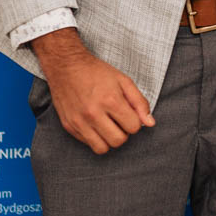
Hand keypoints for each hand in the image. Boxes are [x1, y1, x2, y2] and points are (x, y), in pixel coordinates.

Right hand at [30, 28, 154, 154]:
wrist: (66, 66)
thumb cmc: (97, 72)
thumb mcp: (123, 81)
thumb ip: (139, 103)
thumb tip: (150, 123)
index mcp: (110, 100)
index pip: (133, 127)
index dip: (134, 121)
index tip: (128, 114)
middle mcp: (93, 114)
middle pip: (118, 141)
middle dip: (123, 132)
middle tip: (118, 120)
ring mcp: (79, 122)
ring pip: (102, 148)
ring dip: (109, 139)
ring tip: (107, 125)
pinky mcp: (69, 126)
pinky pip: (87, 143)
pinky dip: (94, 138)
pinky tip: (95, 124)